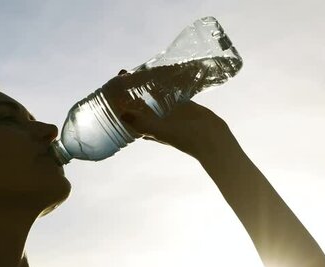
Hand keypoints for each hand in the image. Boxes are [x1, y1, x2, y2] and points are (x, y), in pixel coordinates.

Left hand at [114, 69, 232, 159]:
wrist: (212, 138)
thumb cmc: (185, 139)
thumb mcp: (160, 131)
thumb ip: (142, 124)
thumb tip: (121, 114)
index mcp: (147, 128)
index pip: (128, 112)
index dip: (118, 101)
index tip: (111, 87)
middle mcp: (155, 118)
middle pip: (138, 101)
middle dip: (130, 88)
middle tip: (124, 72)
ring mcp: (168, 110)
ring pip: (153, 94)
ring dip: (146, 83)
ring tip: (140, 69)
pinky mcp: (181, 102)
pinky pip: (169, 90)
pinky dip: (164, 82)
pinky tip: (160, 70)